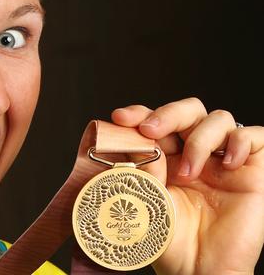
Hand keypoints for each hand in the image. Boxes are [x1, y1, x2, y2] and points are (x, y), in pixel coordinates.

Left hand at [111, 98, 263, 274]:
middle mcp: (195, 154)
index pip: (155, 120)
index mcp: (165, 157)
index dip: (138, 113)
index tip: (120, 118)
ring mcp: (223, 161)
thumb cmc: (168, 240)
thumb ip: (140, 167)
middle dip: (168, 113)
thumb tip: (133, 139)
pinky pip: (254, 136)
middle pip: (188, 110)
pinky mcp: (252, 171)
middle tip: (150, 130)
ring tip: (189, 173)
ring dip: (199, 139)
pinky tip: (226, 163)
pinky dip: (239, 141)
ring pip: (218, 119)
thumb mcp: (143, 198)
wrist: (198, 271)